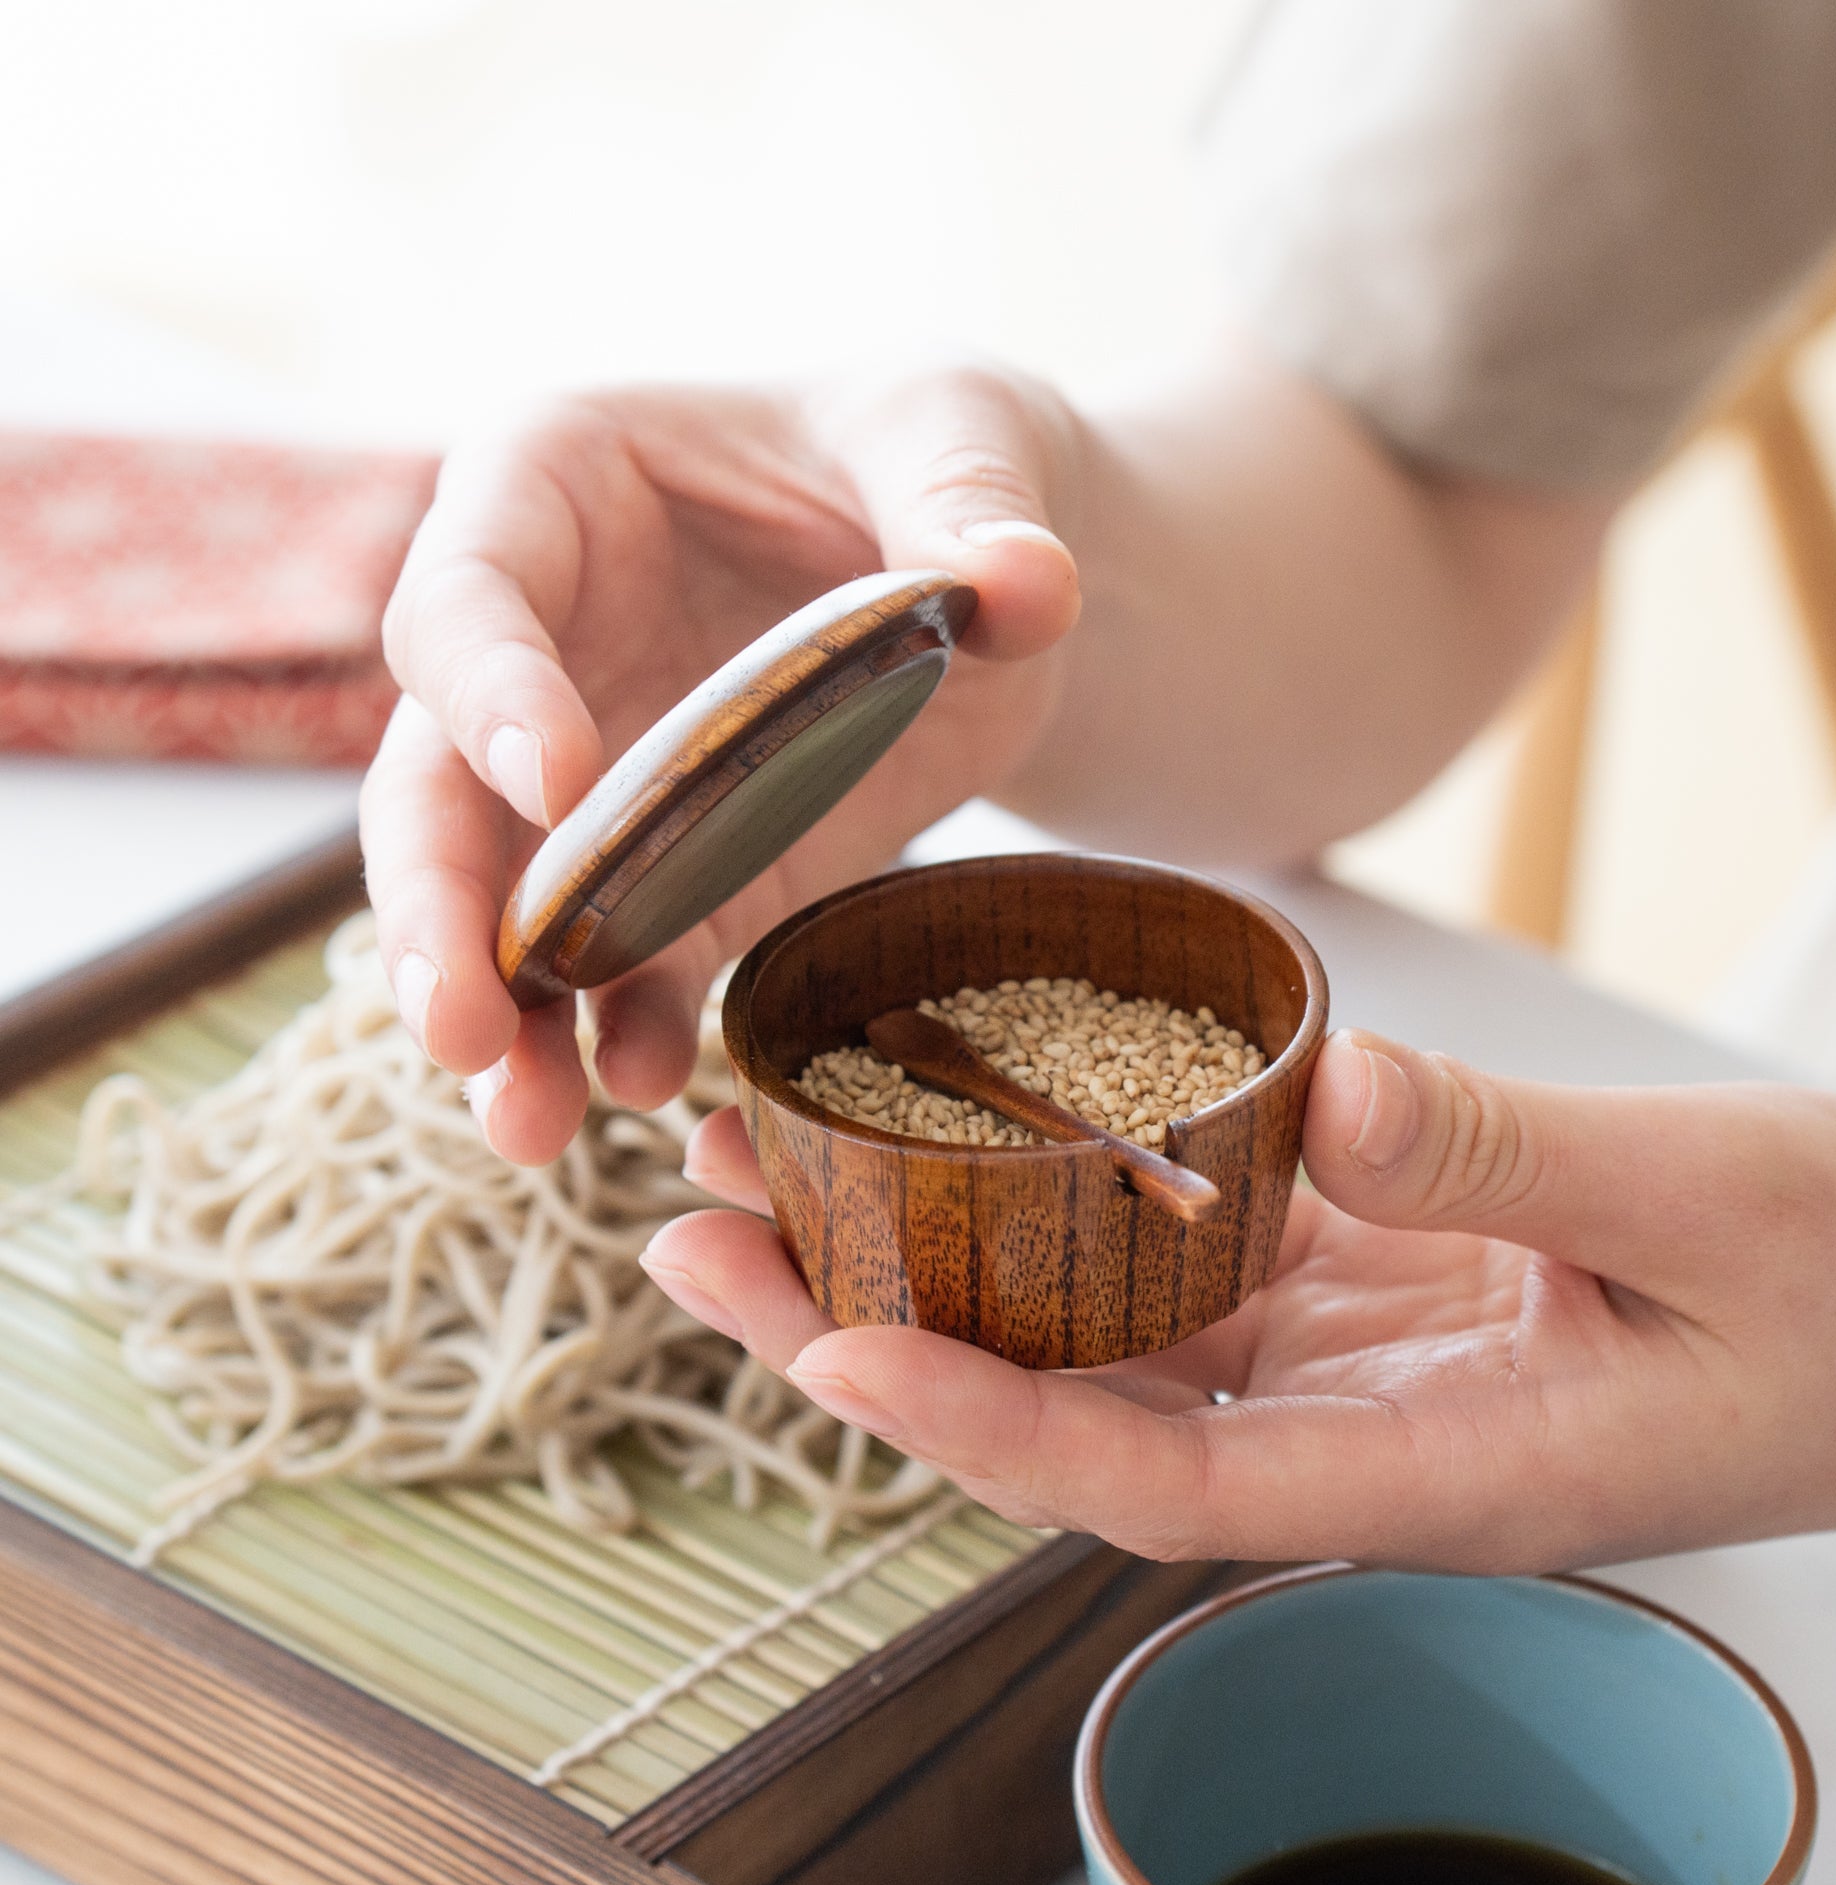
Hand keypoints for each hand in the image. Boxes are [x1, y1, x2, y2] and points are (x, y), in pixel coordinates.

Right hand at [360, 367, 1081, 1163]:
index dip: (492, 690)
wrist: (983, 569)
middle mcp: (542, 641)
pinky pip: (630, 955)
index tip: (559, 781)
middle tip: (454, 1026)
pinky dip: (629, 1023)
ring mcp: (600, 771)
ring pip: (506, 900)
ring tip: (526, 1125)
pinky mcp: (680, 869)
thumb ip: (972, 499)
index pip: (469, 595)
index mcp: (556, 486)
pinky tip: (646, 1086)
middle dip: (436, 910)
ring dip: (508, 1015)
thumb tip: (1023, 585)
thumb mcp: (959, 431)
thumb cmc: (936, 450)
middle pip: (435, 781)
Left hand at [644, 1031, 1835, 1570]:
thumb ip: (1507, 1151)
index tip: (833, 1348)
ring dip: (930, 1262)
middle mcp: (1355, 1437)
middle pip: (1067, 1414)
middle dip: (873, 1340)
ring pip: (1096, 1336)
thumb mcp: (1710, 1198)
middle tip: (694, 1236)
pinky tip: (959, 1126)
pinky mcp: (1363, 1286)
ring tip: (759, 1166)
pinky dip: (1061, 1202)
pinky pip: (1180, 1257)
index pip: (1157, 1488)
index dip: (986, 1432)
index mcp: (1435, 1472)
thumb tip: (1312, 1083)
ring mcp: (1350, 1364)